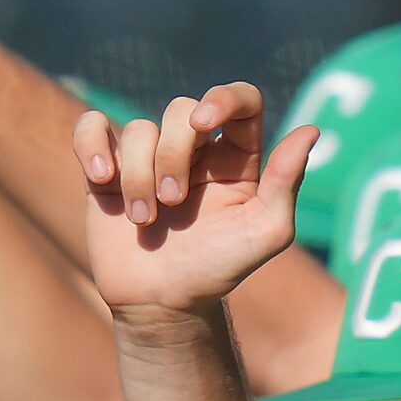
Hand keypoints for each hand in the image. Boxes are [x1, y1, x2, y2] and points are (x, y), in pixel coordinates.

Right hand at [77, 85, 316, 315]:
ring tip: (142, 220)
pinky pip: (90, 126)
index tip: (204, 122)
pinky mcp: (108, 169)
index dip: (223, 97)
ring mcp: (148, 157)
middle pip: (180, 111)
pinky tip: (101, 178)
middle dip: (172, 156)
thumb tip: (310, 130)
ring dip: (137, 176)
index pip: (240, 101)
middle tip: (173, 204)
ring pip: (137, 129)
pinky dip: (90, 144)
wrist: (162, 304)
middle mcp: (193, 149)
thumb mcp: (265, 233)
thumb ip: (286, 184)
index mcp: (237, 156)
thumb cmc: (218, 270)